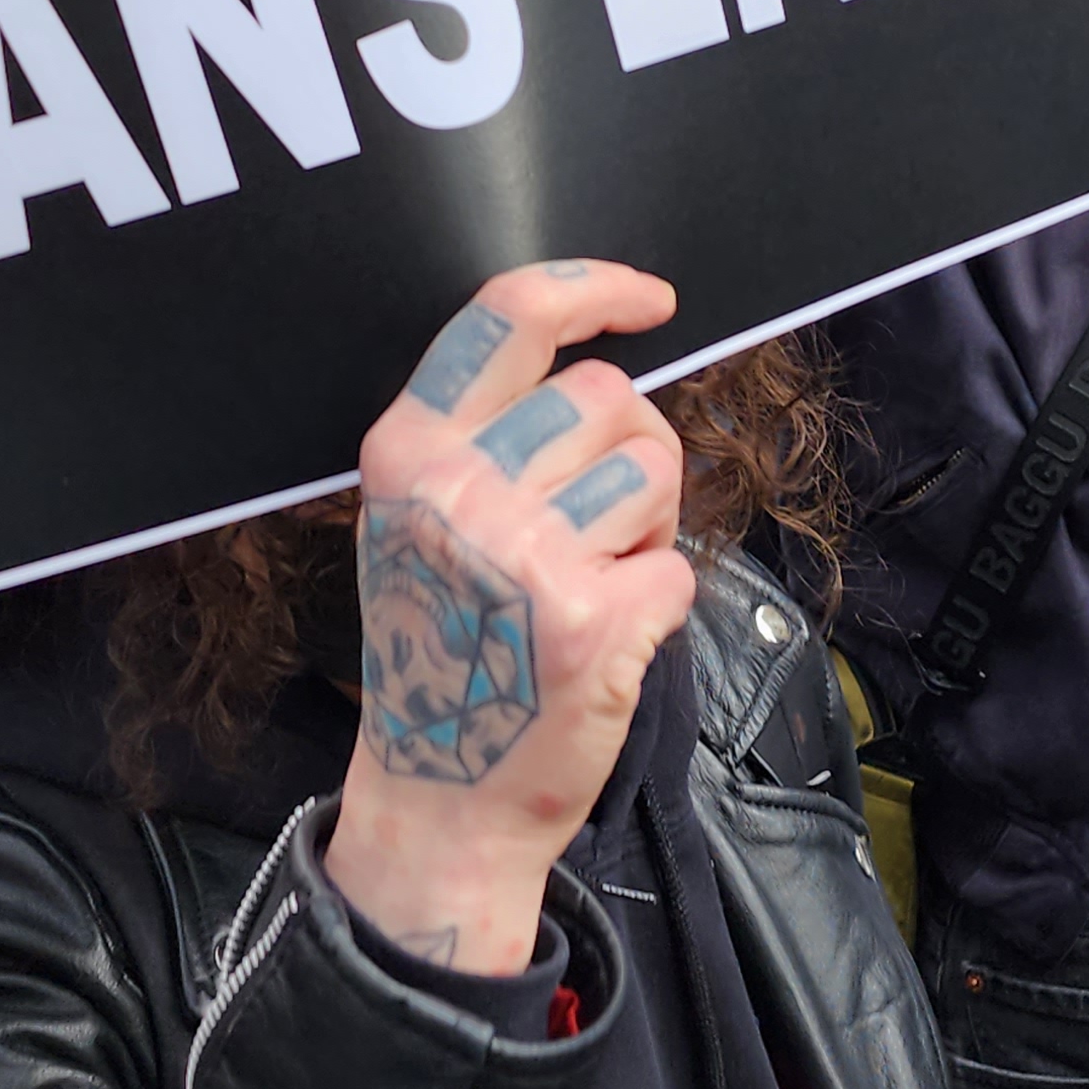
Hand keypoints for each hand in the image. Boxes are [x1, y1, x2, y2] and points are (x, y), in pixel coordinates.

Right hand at [324, 263, 695, 975]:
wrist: (441, 800)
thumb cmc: (447, 651)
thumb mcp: (419, 523)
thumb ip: (486, 438)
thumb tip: (609, 367)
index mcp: (410, 452)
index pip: (507, 316)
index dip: (595, 289)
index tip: (650, 299)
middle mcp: (460, 489)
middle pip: (609, 396)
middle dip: (629, 451)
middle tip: (594, 530)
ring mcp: (526, 554)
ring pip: (655, 468)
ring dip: (649, 525)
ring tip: (593, 585)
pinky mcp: (592, 619)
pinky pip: (678, 563)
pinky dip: (662, 600)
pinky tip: (606, 642)